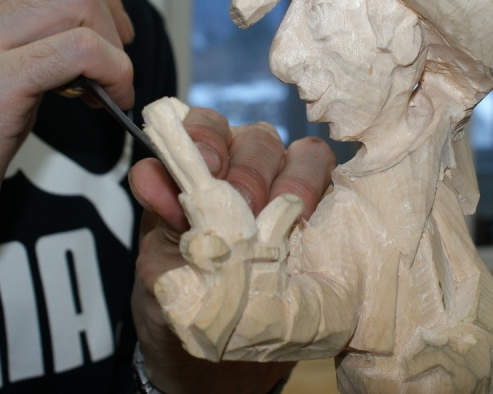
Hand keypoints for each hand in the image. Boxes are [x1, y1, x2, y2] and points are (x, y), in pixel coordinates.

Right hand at [0, 0, 134, 272]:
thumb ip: (25, 29)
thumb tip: (94, 12)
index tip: (111, 34)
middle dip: (111, 19)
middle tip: (115, 65)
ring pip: (79, 1)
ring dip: (113, 46)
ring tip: (109, 87)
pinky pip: (81, 50)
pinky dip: (114, 72)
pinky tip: (110, 102)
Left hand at [129, 107, 334, 393]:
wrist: (219, 365)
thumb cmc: (185, 302)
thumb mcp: (162, 266)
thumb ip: (161, 222)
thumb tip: (153, 177)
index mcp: (201, 171)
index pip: (206, 127)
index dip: (207, 136)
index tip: (206, 167)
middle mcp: (247, 169)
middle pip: (260, 139)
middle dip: (252, 170)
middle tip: (246, 209)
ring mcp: (292, 190)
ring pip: (307, 155)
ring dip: (296, 181)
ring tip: (289, 219)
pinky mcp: (328, 215)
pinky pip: (340, 187)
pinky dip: (331, 195)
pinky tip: (318, 221)